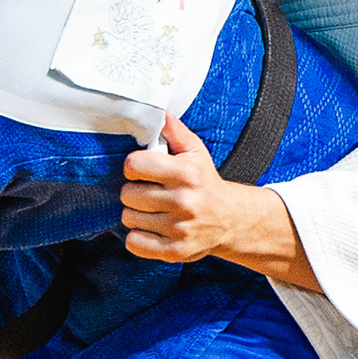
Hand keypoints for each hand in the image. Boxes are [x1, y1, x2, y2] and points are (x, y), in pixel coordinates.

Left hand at [122, 113, 257, 262]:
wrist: (230, 220)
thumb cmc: (205, 182)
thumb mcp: (195, 152)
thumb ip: (173, 130)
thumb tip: (157, 107)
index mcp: (185, 173)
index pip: (134, 165)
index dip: (134, 167)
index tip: (143, 170)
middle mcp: (183, 201)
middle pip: (128, 194)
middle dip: (134, 192)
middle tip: (149, 192)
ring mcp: (179, 228)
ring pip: (128, 218)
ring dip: (137, 214)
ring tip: (153, 210)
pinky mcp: (174, 251)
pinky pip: (134, 243)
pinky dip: (138, 237)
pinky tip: (152, 228)